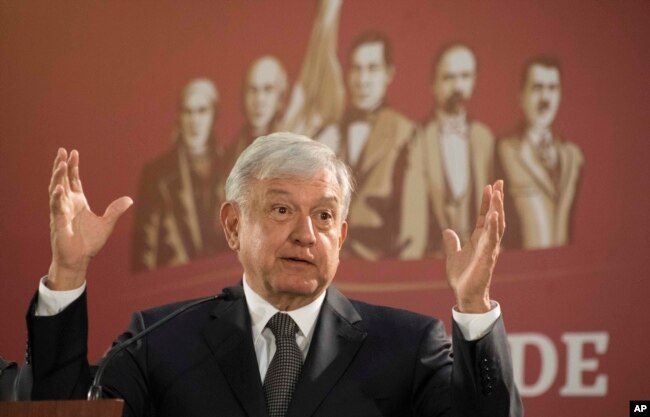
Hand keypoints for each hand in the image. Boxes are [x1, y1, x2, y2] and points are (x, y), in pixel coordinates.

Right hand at [47, 148, 131, 289]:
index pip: (74, 180)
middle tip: (62, 150)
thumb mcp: (107, 224)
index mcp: (78, 202)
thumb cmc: (89, 243)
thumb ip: (115, 210)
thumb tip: (129, 199)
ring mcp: (61, 212)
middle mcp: (68, 204)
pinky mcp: (58, 222)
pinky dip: (57, 197)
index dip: (74, 167)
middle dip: (62, 165)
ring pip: (56, 190)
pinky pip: (56, 207)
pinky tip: (59, 187)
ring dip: (58, 177)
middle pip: (62, 180)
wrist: (79, 259)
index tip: (74, 152)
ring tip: (61, 163)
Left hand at [443, 180, 504, 312]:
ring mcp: (489, 249)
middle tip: (499, 182)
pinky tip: (493, 214)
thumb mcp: (452, 256)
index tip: (491, 186)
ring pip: (496, 225)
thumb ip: (451, 243)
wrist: (464, 296)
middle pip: (494, 216)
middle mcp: (487, 242)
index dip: (487, 202)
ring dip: (497, 209)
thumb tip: (447, 231)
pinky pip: (492, 240)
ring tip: (497, 193)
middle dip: (497, 200)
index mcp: (479, 240)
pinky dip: (493, 227)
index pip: (485, 216)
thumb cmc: (462, 278)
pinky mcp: (487, 258)